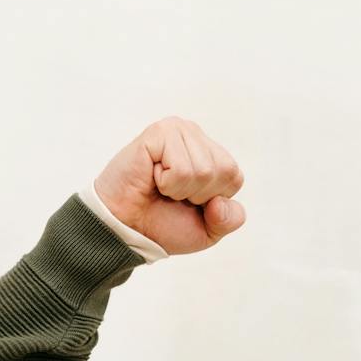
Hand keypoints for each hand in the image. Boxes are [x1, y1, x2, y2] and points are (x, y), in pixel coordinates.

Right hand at [92, 116, 247, 255]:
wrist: (127, 230)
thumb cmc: (162, 224)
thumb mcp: (208, 230)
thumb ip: (230, 219)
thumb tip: (220, 201)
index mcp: (210, 153)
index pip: (234, 177)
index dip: (213, 200)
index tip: (187, 201)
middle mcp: (196, 136)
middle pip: (224, 171)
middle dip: (198, 195)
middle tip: (171, 194)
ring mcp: (178, 130)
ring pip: (203, 171)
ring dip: (180, 190)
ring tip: (161, 186)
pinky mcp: (159, 133)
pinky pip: (182, 169)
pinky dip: (167, 183)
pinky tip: (152, 177)